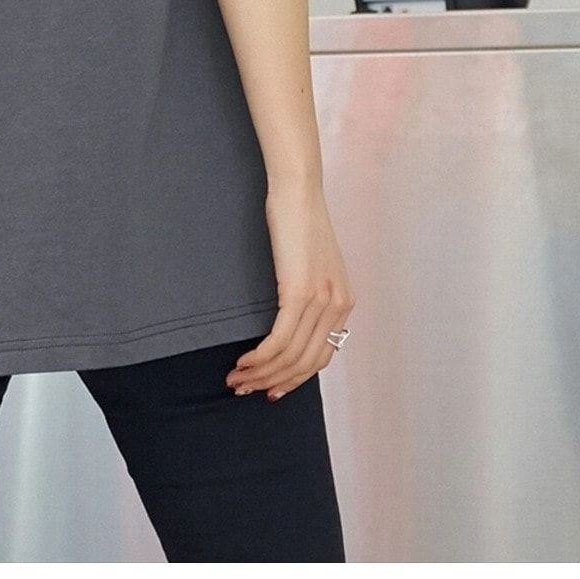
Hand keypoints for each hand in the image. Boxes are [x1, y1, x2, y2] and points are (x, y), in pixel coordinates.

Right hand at [225, 181, 354, 399]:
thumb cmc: (297, 220)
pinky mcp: (298, 292)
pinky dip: (260, 357)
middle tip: (244, 387)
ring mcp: (320, 301)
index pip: (321, 358)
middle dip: (273, 382)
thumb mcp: (312, 263)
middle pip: (306, 365)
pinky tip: (243, 362)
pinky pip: (279, 340)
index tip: (270, 388)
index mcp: (344, 303)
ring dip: (260, 373)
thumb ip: (309, 294)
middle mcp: (338, 307)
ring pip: (290, 357)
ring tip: (235, 378)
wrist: (297, 190)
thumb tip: (288, 322)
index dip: (294, 379)